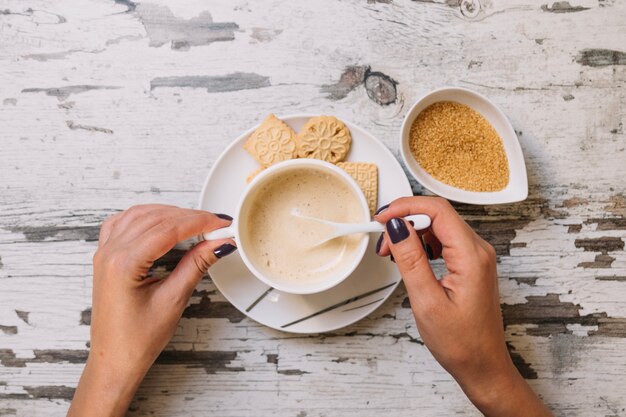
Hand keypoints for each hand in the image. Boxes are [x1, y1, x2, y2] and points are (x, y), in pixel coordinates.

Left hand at [68, 205, 235, 416]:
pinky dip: (147, 216)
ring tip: (197, 223)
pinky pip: (124, 222)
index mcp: (123, 264)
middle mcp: (110, 253)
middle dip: (189, 218)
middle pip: (156, 218)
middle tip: (217, 226)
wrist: (114, 359)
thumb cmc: (137, 339)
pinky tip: (163, 222)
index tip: (221, 224)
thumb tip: (218, 243)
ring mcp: (104, 253)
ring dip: (170, 213)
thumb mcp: (173, 300)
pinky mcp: (106, 256)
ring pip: (140, 215)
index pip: (168, 229)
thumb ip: (196, 265)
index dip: (199, 222)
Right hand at [375, 197, 551, 416]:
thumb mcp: (427, 301)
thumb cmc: (461, 342)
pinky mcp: (470, 264)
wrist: (482, 366)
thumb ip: (411, 259)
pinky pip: (444, 241)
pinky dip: (422, 243)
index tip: (383, 217)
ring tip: (393, 253)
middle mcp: (478, 251)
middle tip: (383, 242)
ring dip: (412, 232)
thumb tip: (397, 227)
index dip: (406, 207)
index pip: (438, 210)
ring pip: (439, 226)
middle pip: (438, 215)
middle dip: (406, 221)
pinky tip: (410, 258)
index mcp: (472, 256)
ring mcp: (476, 257)